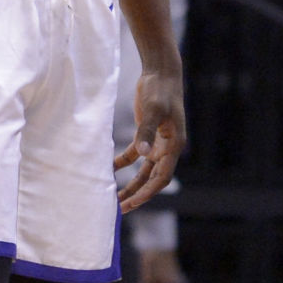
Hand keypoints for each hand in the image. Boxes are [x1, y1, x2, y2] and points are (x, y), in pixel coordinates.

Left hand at [115, 71, 185, 212]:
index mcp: (174, 145)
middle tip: (121, 209)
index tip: (133, 203)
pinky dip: (123, 164)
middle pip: (152, 179)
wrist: (161, 72)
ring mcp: (157, 142)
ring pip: (144, 171)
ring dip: (132, 185)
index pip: (161, 177)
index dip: (148, 193)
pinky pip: (134, 156)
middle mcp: (167, 148)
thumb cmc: (160, 90)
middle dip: (138, 195)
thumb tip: (144, 154)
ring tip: (116, 199)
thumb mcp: (152, 110)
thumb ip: (146, 131)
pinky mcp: (146, 134)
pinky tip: (109, 170)